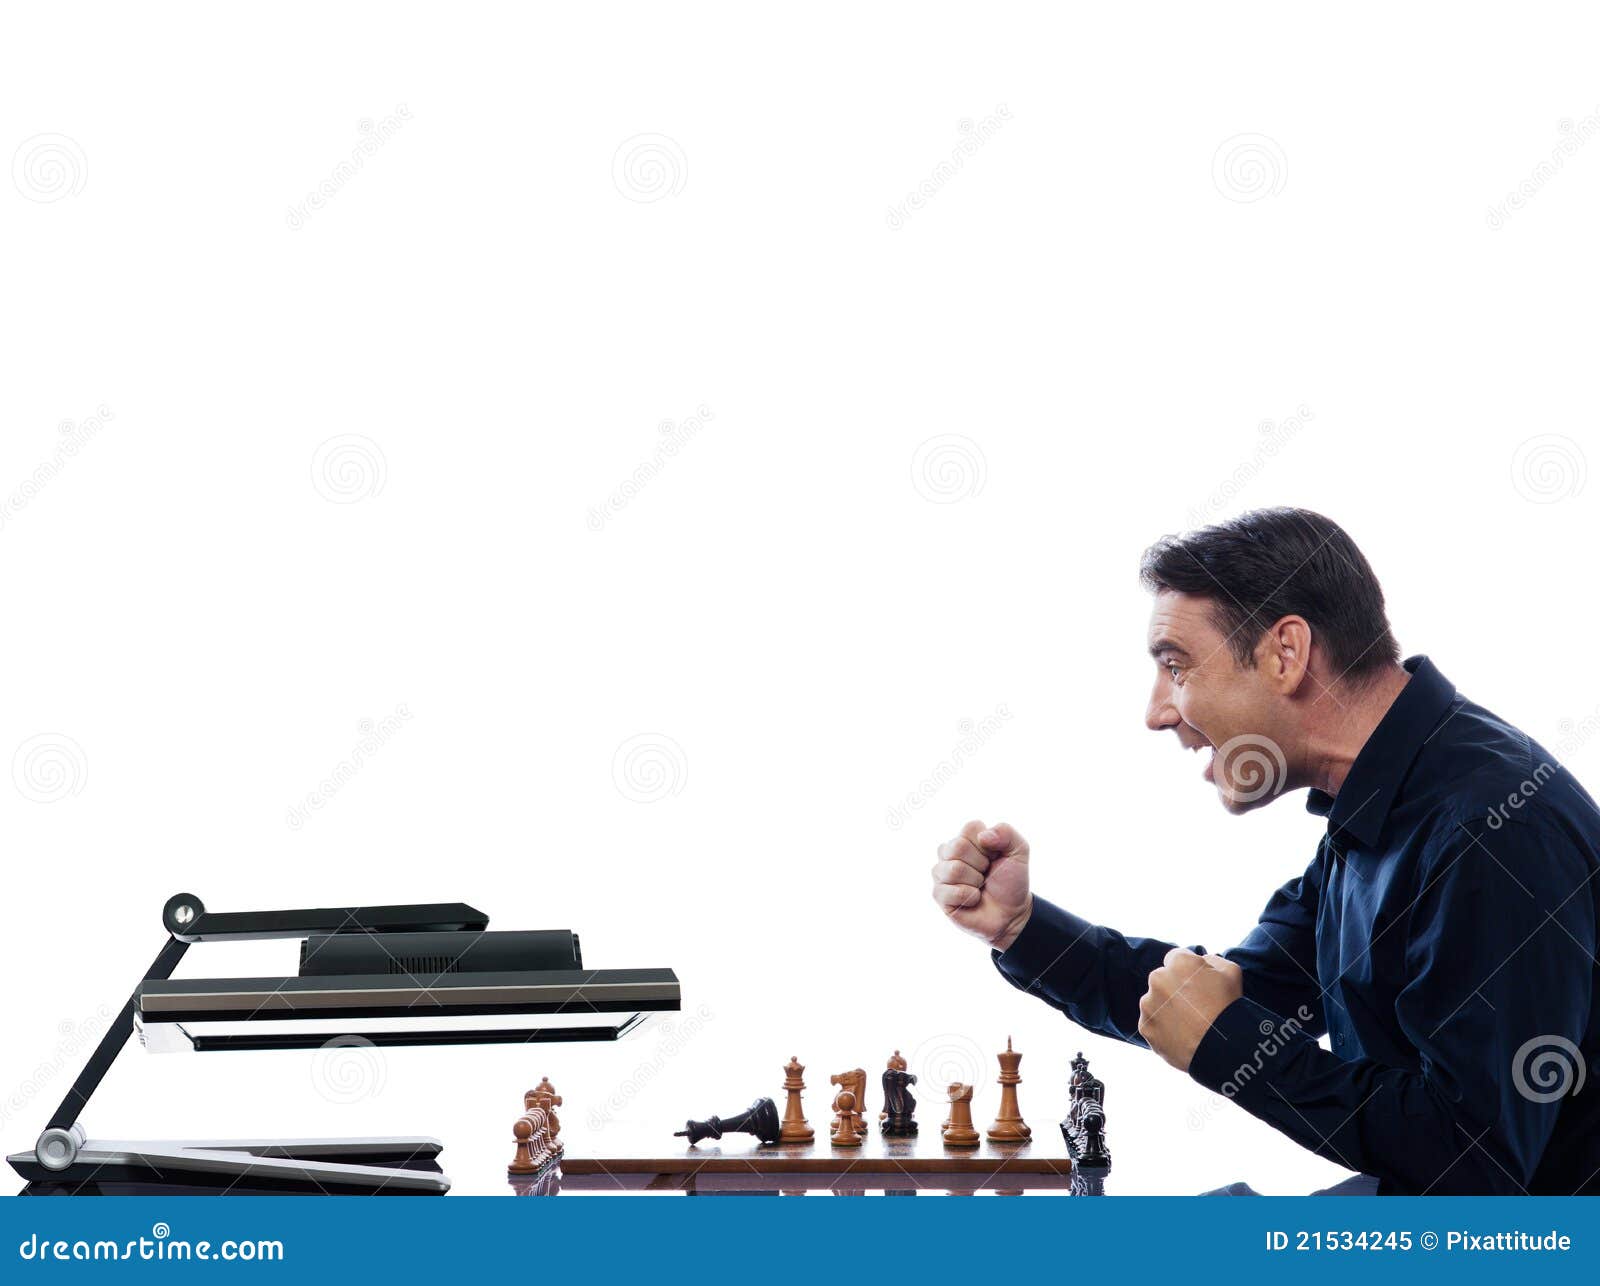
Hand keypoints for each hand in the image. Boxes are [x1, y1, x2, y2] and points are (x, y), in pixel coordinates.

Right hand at [931, 820, 1032, 950]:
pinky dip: (969, 897)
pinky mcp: (939, 894)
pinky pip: (950, 891)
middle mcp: (949, 853)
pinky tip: (973, 899)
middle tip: (986, 874)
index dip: (988, 845)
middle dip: (981, 864)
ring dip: (975, 882)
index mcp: (966, 838)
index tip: (994, 857)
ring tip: (980, 886)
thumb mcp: (1019, 852)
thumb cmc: (1011, 881)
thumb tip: (983, 836)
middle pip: (958, 847)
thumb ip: (1006, 832)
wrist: (1011, 913)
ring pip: (954, 869)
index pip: (970, 828)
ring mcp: (942, 873)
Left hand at [1137, 948, 1243, 1071]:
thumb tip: (1202, 961)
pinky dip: (1163, 1029)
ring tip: (1189, 1025)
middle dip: (1175, 989)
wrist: (1222, 1048)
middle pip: (1164, 980)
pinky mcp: (1145, 1026)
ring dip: (1167, 1009)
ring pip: (1156, 1002)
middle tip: (1195, 1008)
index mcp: (1179, 963)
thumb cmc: (1229, 1008)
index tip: (1198, 986)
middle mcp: (1158, 979)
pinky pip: (1152, 1024)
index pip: (1177, 959)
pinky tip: (1181, 1036)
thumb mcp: (1231, 972)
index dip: (1189, 972)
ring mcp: (1149, 1004)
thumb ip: (1212, 959)